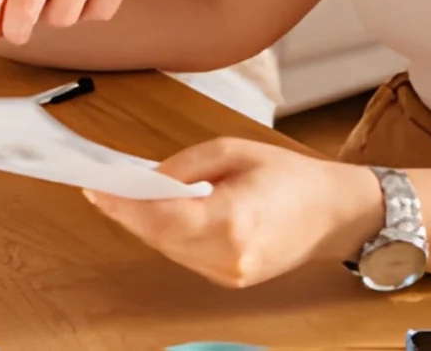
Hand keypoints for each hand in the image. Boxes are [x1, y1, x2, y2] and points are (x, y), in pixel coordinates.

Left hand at [83, 139, 381, 288]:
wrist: (333, 213)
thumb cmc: (291, 176)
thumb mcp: (234, 151)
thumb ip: (186, 165)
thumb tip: (148, 177)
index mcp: (232, 218)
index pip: (161, 216)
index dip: (124, 204)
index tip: (98, 190)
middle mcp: (230, 254)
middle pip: (159, 236)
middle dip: (128, 213)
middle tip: (103, 190)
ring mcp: (231, 273)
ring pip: (169, 249)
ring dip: (145, 225)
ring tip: (123, 199)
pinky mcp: (232, 279)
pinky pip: (186, 257)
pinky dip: (168, 236)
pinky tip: (157, 216)